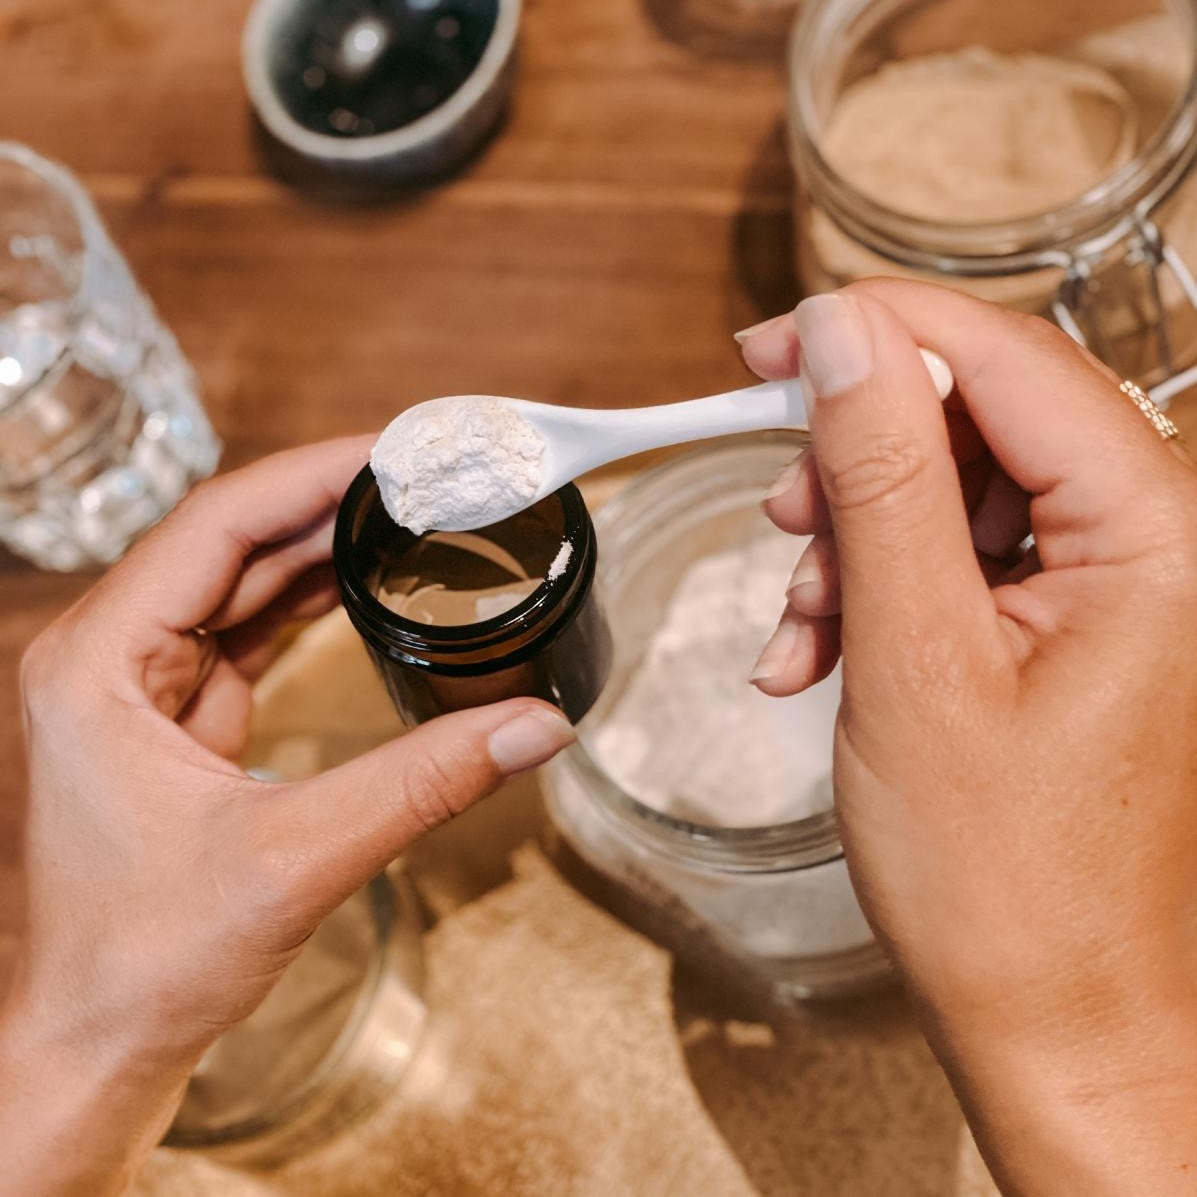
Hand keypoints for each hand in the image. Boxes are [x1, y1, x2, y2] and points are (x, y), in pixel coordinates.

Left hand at [0, 437, 574, 1196]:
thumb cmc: (147, 960)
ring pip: (240, 582)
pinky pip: (245, 632)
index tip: (395, 452)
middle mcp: (106, 656)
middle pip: (231, 541)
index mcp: (97, 663)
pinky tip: (366, 587)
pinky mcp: (173, 718)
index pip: (216, 523)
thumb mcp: (297, 859)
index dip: (312, 475)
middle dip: (331, 506)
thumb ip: (423, 783)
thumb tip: (533, 726)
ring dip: (323, 550)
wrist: (98, 1042)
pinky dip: (307, 604)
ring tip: (411, 519)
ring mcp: (137, 686)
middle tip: (425, 480)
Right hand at [739, 282, 1196, 1195]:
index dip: (876, 331)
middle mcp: (1148, 541)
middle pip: (976, 418)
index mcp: (1150, 533)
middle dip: (856, 464)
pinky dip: (872, 592)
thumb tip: (838, 339)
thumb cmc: (1003, 874)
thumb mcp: (913, 656)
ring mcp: (1106, 586)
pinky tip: (818, 657)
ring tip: (799, 632)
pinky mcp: (1062, 625)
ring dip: (852, 543)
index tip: (770, 346)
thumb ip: (880, 478)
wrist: (1051, 1013)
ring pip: (950, 489)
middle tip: (782, 517)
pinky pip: (953, 558)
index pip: (1007, 357)